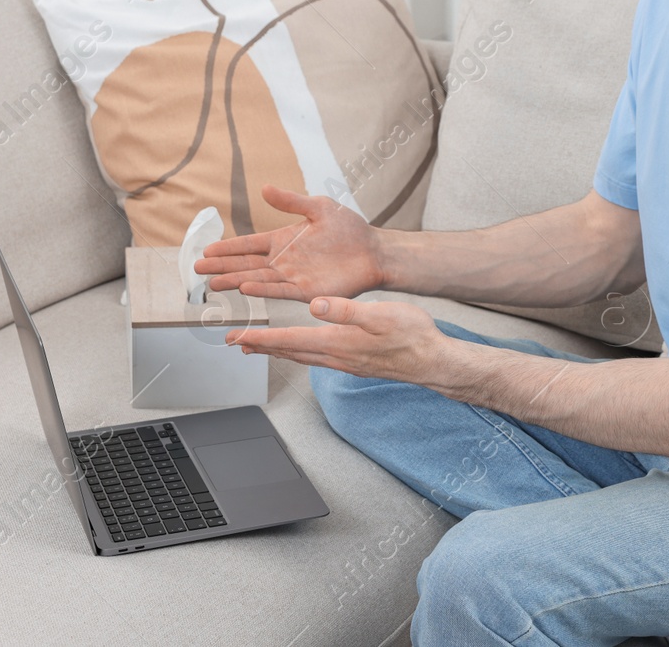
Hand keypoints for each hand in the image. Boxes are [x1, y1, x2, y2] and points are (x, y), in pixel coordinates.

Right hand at [194, 183, 386, 301]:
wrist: (373, 251)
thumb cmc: (349, 229)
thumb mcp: (318, 208)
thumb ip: (291, 200)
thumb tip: (264, 188)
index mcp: (283, 240)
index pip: (248, 245)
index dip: (227, 248)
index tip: (206, 250)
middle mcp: (283, 261)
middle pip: (246, 264)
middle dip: (222, 266)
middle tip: (198, 269)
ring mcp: (293, 277)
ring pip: (257, 279)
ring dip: (235, 280)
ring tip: (213, 282)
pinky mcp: (307, 291)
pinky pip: (280, 290)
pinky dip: (262, 290)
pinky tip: (245, 288)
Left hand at [226, 296, 447, 383]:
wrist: (433, 361)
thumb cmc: (412, 335)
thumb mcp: (380, 314)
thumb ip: (345, 310)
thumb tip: (315, 304)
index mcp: (337, 341)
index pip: (289, 339)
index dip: (260, 339)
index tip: (237, 337)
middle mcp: (335, 356)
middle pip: (289, 351)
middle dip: (260, 347)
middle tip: (235, 344)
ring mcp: (344, 362)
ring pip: (301, 356)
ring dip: (277, 351)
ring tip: (258, 348)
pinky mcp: (354, 363)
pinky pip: (316, 358)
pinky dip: (298, 352)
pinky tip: (301, 349)